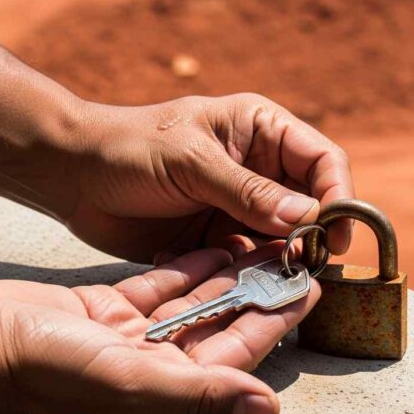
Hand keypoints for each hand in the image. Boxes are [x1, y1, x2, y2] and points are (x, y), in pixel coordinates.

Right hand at [0, 243, 319, 413]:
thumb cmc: (48, 370)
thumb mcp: (131, 382)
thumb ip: (201, 392)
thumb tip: (267, 409)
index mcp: (166, 390)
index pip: (237, 351)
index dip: (275, 321)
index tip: (307, 291)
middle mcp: (154, 365)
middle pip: (220, 322)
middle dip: (256, 292)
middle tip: (291, 260)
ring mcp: (131, 336)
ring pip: (192, 301)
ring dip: (226, 276)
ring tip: (260, 246)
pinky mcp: (110, 308)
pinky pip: (158, 286)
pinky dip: (185, 268)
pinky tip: (211, 249)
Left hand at [70, 93, 353, 261]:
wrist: (75, 177)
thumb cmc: (130, 148)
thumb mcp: (191, 160)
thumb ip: (248, 190)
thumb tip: (308, 217)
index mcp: (260, 130)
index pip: (322, 160)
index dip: (338, 195)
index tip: (336, 233)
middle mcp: (259, 168)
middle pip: (311, 203)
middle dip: (315, 234)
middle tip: (308, 265)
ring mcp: (241, 205)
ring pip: (284, 237)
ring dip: (285, 259)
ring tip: (278, 280)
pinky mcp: (220, 236)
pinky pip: (251, 259)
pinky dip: (253, 273)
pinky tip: (242, 282)